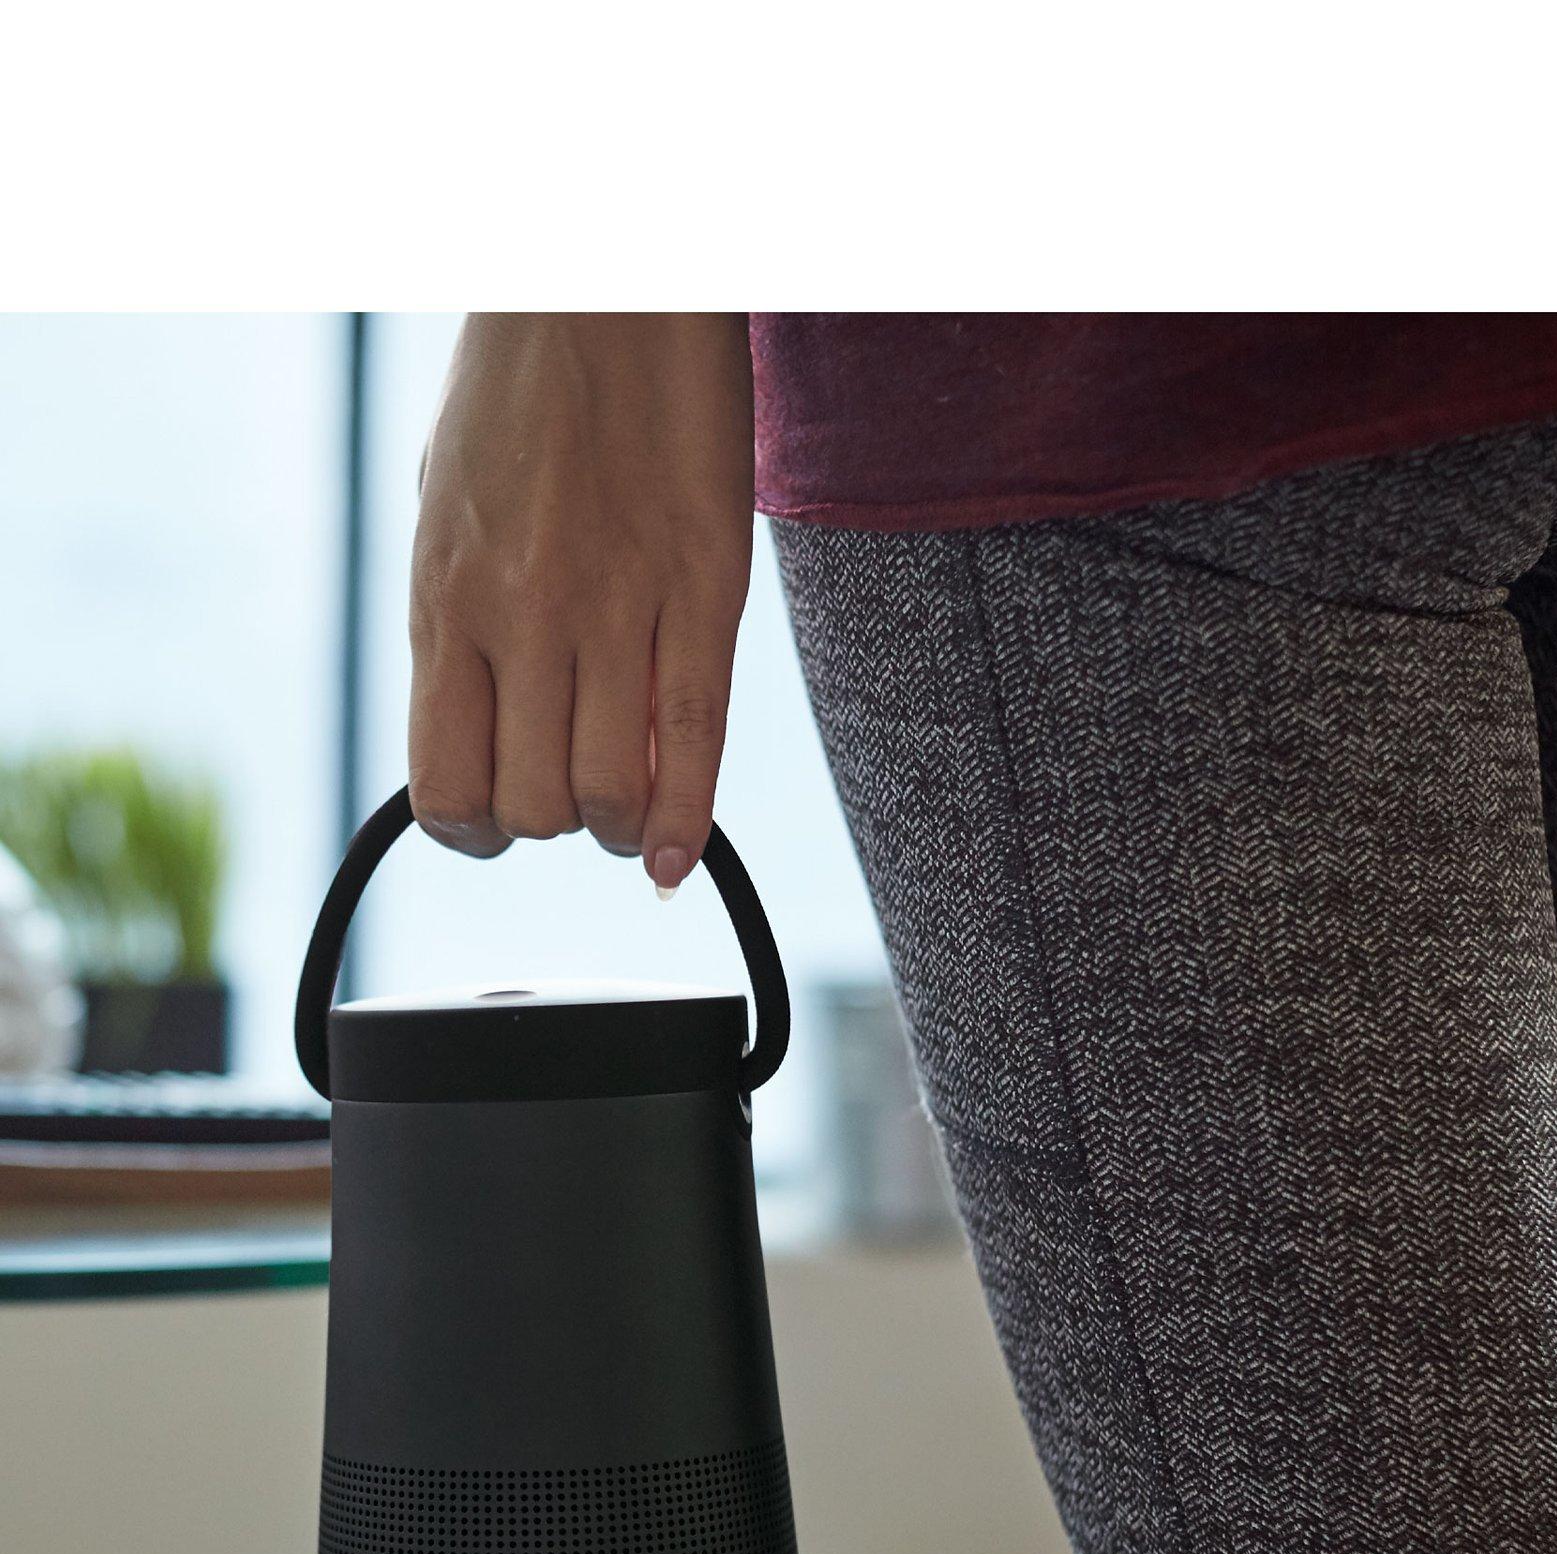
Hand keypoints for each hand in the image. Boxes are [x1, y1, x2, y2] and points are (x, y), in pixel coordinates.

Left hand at [408, 313, 753, 894]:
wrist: (609, 282)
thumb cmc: (521, 389)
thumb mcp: (448, 506)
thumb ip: (461, 621)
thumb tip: (486, 731)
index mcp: (446, 595)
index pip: (444, 785)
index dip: (472, 833)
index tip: (499, 819)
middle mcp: (521, 613)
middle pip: (532, 806)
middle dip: (552, 824)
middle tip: (573, 789)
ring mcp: (615, 604)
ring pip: (609, 793)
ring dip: (617, 822)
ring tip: (628, 794)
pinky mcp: (705, 586)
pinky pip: (698, 738)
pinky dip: (686, 823)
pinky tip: (673, 862)